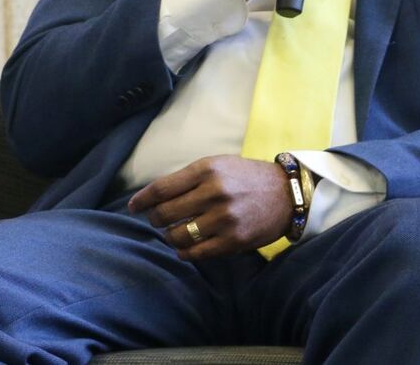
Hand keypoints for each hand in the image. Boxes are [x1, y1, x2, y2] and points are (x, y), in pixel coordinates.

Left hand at [127, 155, 291, 260]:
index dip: (142, 200)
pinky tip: (183, 250)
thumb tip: (155, 196)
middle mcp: (214, 193)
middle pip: (166, 213)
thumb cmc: (245, 177)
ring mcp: (224, 218)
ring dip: (169, 238)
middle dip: (155, 220)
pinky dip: (185, 253)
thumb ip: (188, 178)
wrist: (287, 193)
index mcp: (206, 170)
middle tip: (155, 221)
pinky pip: (198, 252)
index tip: (133, 207)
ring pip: (179, 235)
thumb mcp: (217, 165)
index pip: (161, 188)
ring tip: (170, 235)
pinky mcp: (234, 239)